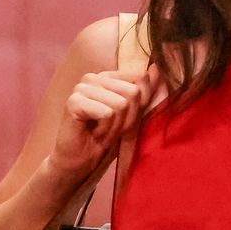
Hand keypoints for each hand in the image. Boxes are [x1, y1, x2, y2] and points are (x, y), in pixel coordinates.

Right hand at [47, 67, 152, 183]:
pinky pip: (107, 113)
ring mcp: (81, 88)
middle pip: (133, 93)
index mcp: (107, 77)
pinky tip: (93, 133)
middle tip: (111, 128)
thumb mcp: (132, 115)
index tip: (124, 119)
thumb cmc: (105, 137)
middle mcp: (93, 77)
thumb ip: (143, 92)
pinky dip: (105, 130)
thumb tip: (157, 69)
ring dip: (116, 126)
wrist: (79, 160)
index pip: (141, 78)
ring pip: (121, 104)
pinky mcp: (73, 101)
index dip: (140, 105)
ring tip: (101, 131)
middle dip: (128, 118)